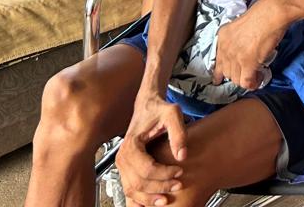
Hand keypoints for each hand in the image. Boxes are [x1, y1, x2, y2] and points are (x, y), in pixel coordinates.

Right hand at [117, 90, 186, 206]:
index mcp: (131, 145)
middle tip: (178, 185)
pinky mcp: (125, 169)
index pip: (147, 169)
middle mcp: (122, 157)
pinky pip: (128, 190)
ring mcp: (122, 165)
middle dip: (160, 187)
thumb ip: (178, 133)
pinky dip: (138, 200)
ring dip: (149, 198)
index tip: (180, 171)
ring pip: (132, 190)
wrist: (147, 106)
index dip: (164, 175)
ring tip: (166, 198)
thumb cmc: (158, 109)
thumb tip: (182, 156)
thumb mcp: (172, 113)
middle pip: (139, 183)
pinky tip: (149, 204)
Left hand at [213, 0, 288, 91]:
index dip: (219, 73)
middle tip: (247, 72)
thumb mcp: (241, 25)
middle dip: (237, 74)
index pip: (217, 61)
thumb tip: (243, 50)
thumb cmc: (262, 14)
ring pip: (236, 79)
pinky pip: (246, 82)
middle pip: (227, 72)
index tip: (220, 79)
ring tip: (255, 75)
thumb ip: (237, 39)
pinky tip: (259, 79)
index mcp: (222, 37)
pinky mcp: (248, 63)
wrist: (271, 13)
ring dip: (246, 79)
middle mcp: (225, 48)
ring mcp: (235, 57)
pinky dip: (253, 83)